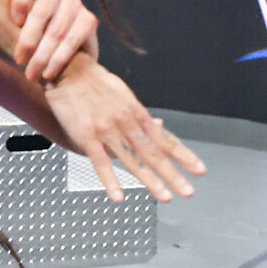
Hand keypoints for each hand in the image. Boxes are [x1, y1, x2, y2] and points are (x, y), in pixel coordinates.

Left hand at [0, 0, 98, 82]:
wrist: (56, 69)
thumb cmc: (22, 52)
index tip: (14, 21)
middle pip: (42, 8)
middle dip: (28, 39)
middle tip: (19, 60)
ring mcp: (73, 4)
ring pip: (57, 27)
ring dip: (43, 54)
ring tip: (32, 74)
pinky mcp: (89, 19)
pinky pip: (74, 37)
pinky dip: (59, 58)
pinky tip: (49, 72)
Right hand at [43, 62, 204, 203]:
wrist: (68, 71)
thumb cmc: (95, 83)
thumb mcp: (123, 94)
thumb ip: (140, 114)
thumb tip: (160, 125)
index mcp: (136, 113)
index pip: (164, 139)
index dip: (183, 155)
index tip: (199, 170)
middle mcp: (125, 122)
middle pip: (153, 152)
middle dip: (172, 174)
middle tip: (187, 191)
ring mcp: (106, 130)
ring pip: (131, 159)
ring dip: (149, 180)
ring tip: (164, 196)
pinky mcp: (86, 136)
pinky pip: (100, 161)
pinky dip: (110, 180)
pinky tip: (118, 195)